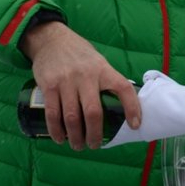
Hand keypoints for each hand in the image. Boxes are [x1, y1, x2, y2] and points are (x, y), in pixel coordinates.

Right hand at [20, 21, 139, 149]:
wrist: (52, 40)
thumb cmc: (80, 56)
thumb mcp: (99, 62)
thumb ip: (108, 82)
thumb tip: (122, 108)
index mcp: (104, 70)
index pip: (123, 89)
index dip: (132, 108)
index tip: (135, 125)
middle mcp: (86, 76)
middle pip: (93, 112)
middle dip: (95, 134)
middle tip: (95, 145)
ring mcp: (66, 81)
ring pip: (72, 117)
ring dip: (75, 136)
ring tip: (78, 146)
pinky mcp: (49, 85)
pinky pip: (52, 113)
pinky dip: (56, 130)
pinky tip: (60, 138)